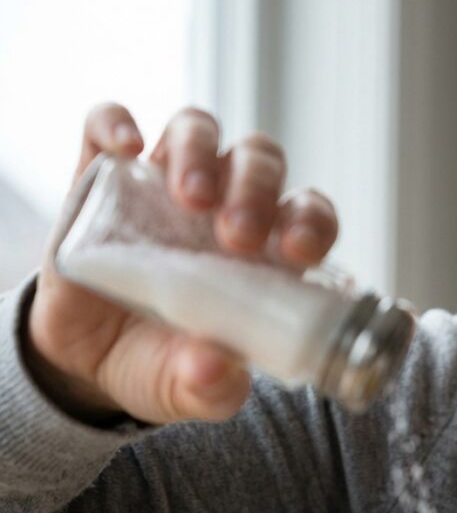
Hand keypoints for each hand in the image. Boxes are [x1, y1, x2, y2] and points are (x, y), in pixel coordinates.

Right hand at [22, 103, 339, 424]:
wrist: (88, 362)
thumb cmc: (164, 363)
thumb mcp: (187, 388)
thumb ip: (210, 387)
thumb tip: (218, 369)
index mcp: (267, 251)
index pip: (309, 214)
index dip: (312, 222)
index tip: (300, 249)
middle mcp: (224, 204)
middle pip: (259, 163)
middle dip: (256, 189)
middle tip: (237, 235)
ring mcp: (163, 184)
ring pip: (198, 131)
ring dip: (200, 154)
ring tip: (189, 196)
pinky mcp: (103, 176)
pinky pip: (108, 125)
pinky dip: (116, 123)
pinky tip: (124, 146)